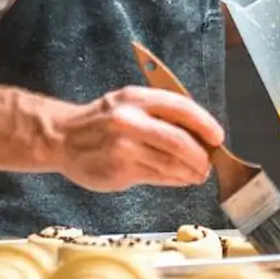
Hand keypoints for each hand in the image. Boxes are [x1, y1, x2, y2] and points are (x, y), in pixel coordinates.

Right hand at [57, 87, 223, 192]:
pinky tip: (180, 179)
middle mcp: (130, 120)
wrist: (62, 138)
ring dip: (191, 172)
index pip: (181, 108)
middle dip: (200, 156)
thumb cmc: (100, 123)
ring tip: (197, 174)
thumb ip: (159, 115)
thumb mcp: (127, 104)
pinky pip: (158, 176)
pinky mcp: (121, 170)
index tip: (217, 137)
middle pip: (179, 141)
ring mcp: (124, 147)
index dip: (205, 124)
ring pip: (171, 163)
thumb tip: (197, 135)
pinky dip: (175, 179)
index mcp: (136, 98)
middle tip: (207, 164)